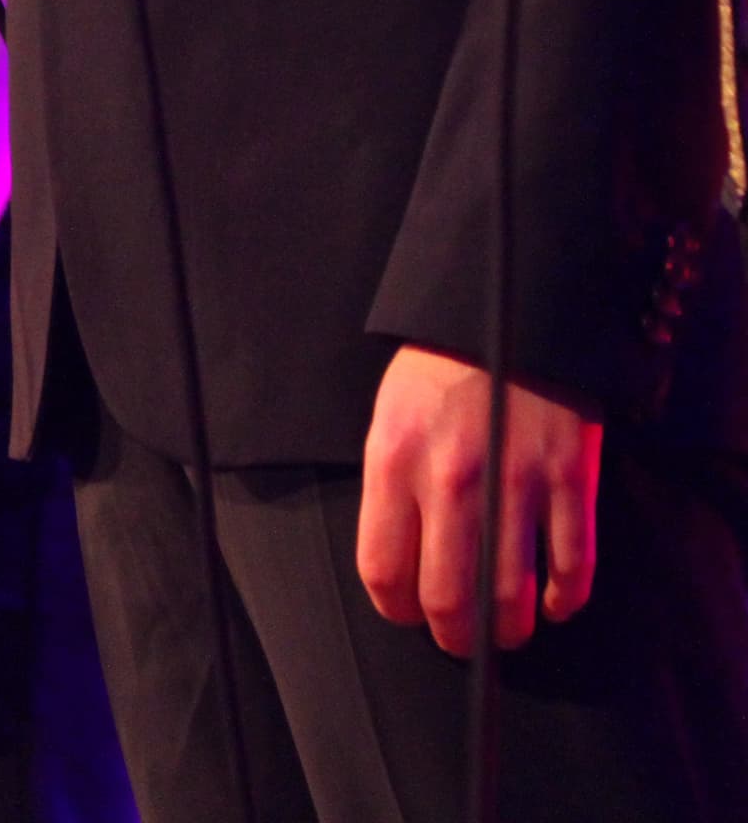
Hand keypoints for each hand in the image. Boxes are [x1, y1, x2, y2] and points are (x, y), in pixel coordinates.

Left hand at [357, 343, 601, 654]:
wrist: (511, 314)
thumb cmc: (440, 371)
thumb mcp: (389, 418)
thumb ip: (392, 486)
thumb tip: (401, 562)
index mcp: (394, 461)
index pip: (384, 568)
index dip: (396, 609)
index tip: (408, 614)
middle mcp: (451, 478)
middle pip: (449, 598)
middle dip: (454, 637)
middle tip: (461, 641)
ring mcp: (515, 480)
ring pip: (511, 595)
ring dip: (510, 630)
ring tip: (508, 633)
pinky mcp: (569, 478)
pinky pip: (572, 564)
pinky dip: (566, 598)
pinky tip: (556, 604)